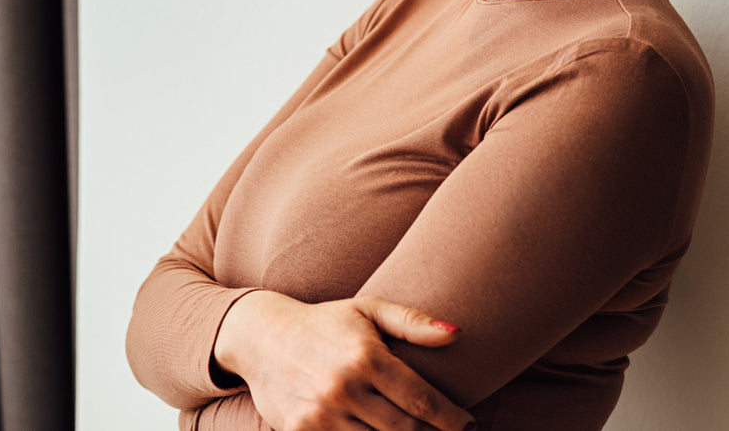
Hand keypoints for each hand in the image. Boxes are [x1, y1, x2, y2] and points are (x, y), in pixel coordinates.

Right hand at [213, 289, 475, 430]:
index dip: (451, 418)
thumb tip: (457, 334)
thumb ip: (412, 322)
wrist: (260, 336)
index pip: (421, 399)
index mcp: (366, 356)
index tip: (468, 425)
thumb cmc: (325, 322)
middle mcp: (343, 387)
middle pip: (404, 430)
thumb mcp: (367, 310)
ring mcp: (320, 415)